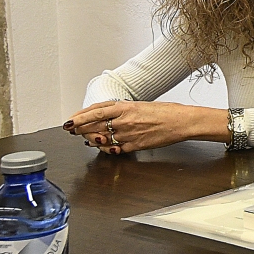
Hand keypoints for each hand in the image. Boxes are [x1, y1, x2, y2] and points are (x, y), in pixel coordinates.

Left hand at [64, 101, 227, 153]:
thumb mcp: (141, 105)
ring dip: (91, 139)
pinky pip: (115, 149)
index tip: (70, 120)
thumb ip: (123, 110)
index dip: (79, 116)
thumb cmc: (167, 111)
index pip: (95, 111)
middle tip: (72, 130)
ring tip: (87, 139)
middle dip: (80, 129)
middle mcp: (125, 120)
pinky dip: (107, 148)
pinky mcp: (135, 145)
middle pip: (95, 125)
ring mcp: (129, 134)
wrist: (182, 122)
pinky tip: (104, 147)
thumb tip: (108, 114)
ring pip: (102, 139)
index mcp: (126, 107)